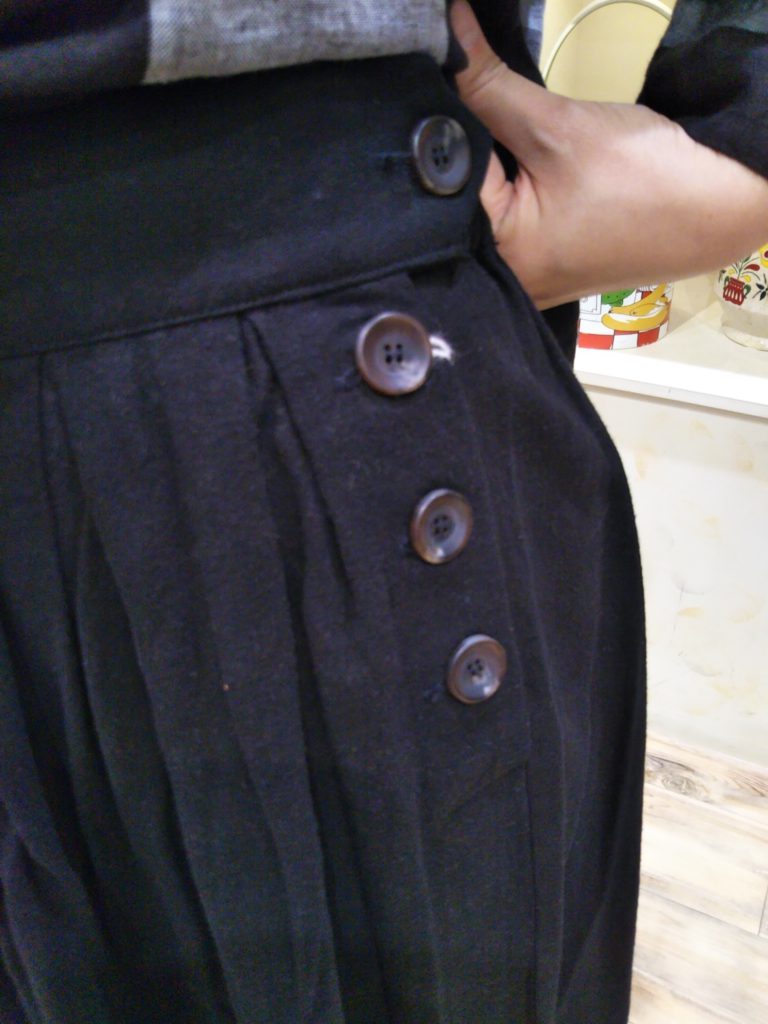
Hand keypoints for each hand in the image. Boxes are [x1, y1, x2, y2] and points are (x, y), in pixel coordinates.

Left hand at [451, 0, 767, 308]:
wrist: (716, 209)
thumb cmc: (642, 178)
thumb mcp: (556, 126)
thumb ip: (488, 85)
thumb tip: (445, 34)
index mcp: (496, 259)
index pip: (441, 180)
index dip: (439, 126)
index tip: (436, 82)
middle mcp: (500, 280)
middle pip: (456, 201)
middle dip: (459, 148)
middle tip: (455, 95)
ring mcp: (523, 279)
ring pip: (481, 209)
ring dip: (483, 166)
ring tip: (486, 122)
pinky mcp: (543, 267)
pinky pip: (506, 222)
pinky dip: (505, 187)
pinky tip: (511, 159)